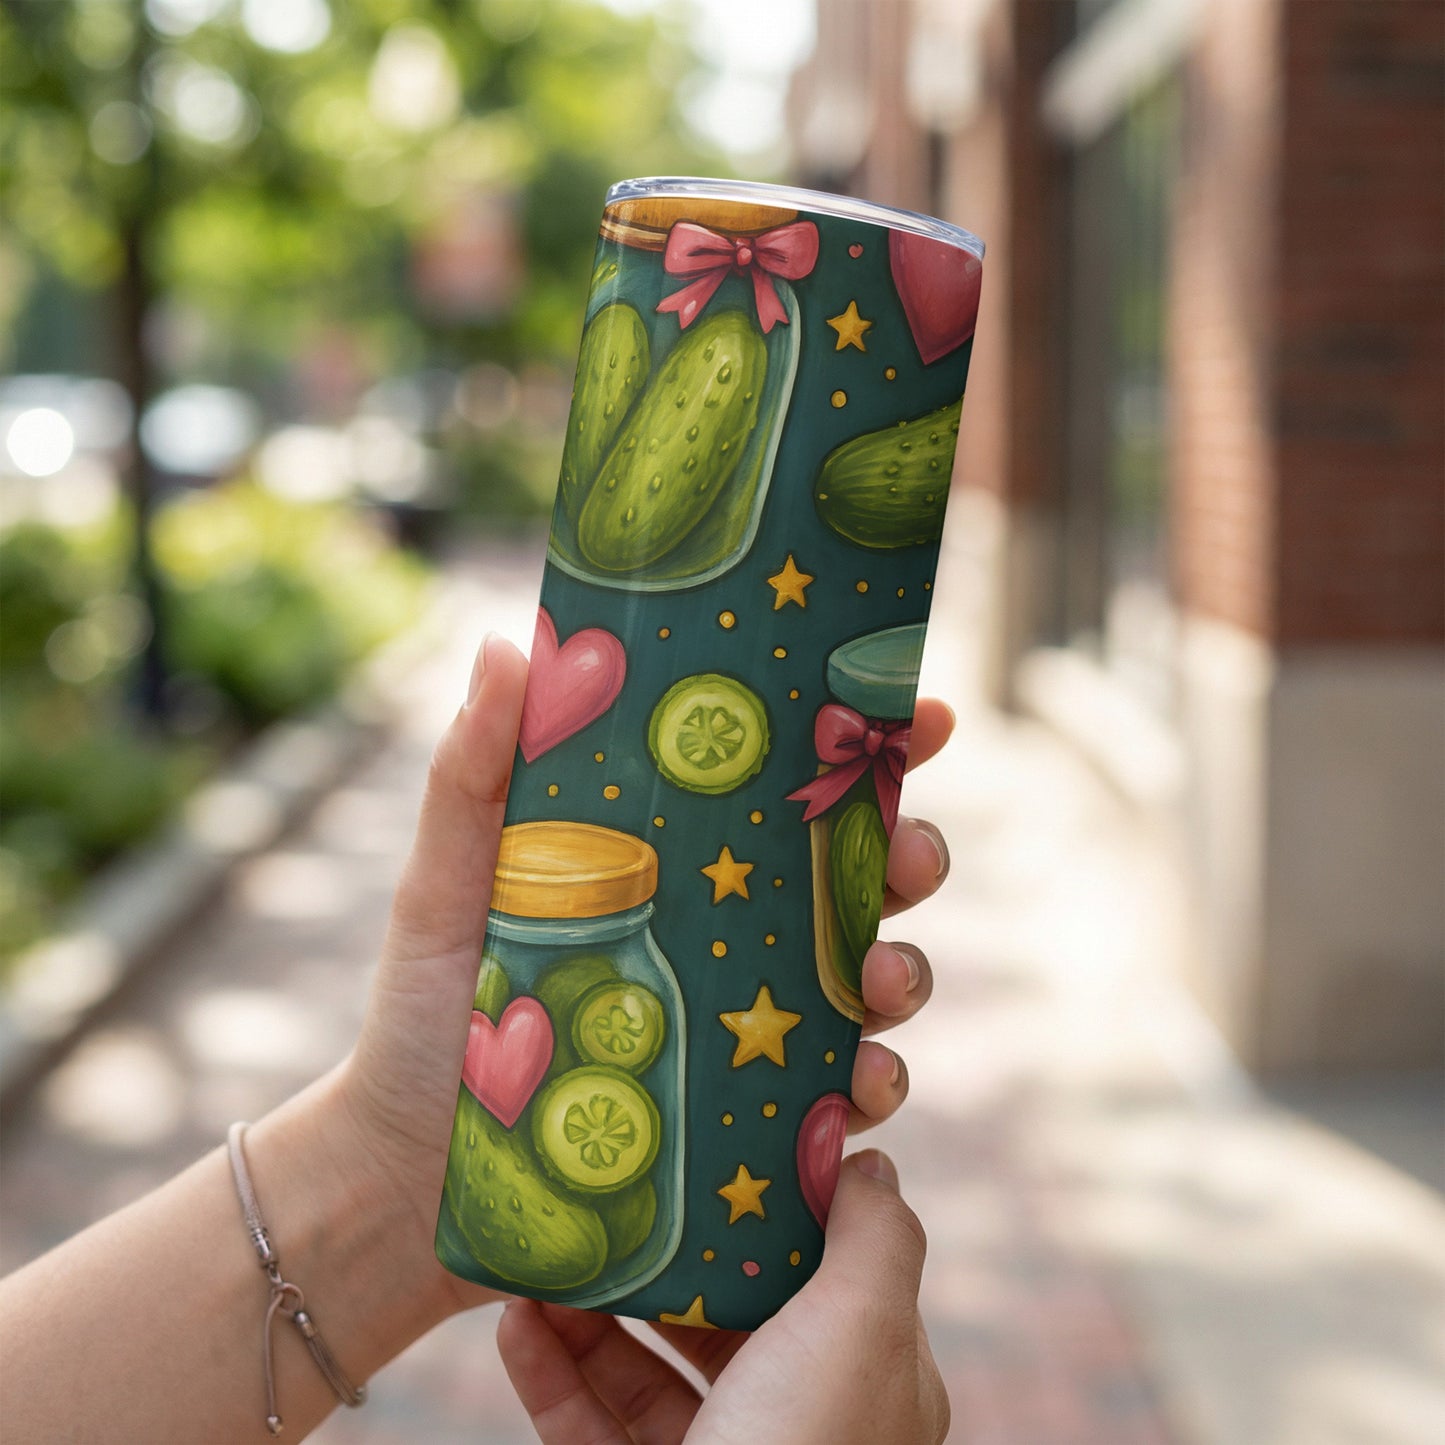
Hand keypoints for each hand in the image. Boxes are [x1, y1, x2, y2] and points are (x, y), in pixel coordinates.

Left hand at [329, 634, 954, 1314]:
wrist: (408, 1186)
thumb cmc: (425, 1022)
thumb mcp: (446, 890)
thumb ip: (472, 773)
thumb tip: (511, 641)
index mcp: (677, 871)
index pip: (786, 799)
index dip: (865, 754)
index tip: (919, 718)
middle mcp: (728, 946)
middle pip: (856, 886)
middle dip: (910, 859)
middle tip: (910, 854)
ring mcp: (745, 1038)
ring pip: (870, 991)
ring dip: (905, 973)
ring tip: (884, 980)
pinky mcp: (748, 1133)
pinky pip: (839, 1111)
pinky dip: (872, 1094)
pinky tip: (860, 1089)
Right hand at [495, 1150, 948, 1443]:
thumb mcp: (863, 1328)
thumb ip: (876, 1238)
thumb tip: (870, 1162)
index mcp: (867, 1382)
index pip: (822, 1276)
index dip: (770, 1215)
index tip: (711, 1156)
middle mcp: (796, 1423)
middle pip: (721, 1318)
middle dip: (660, 1258)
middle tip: (609, 1199)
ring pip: (645, 1374)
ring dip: (588, 1311)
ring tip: (546, 1256)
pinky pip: (587, 1429)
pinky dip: (550, 1374)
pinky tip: (515, 1322)